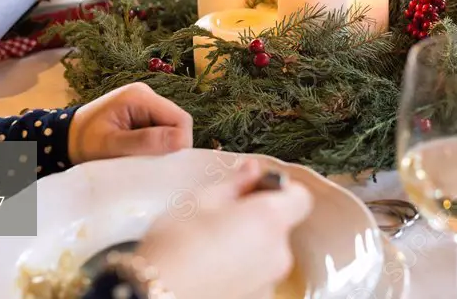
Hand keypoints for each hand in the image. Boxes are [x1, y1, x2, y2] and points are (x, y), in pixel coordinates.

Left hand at [68, 83, 191, 162]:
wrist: (65, 138)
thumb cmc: (85, 142)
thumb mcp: (113, 145)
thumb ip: (146, 142)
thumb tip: (182, 142)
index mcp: (140, 96)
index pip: (180, 118)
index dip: (180, 142)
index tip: (167, 164)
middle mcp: (147, 95)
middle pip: (177, 123)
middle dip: (170, 145)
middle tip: (152, 164)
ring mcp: (145, 104)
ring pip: (170, 128)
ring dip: (161, 146)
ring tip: (142, 159)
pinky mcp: (142, 114)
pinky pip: (160, 130)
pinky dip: (155, 145)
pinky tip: (140, 154)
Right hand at [137, 160, 312, 298]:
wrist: (157, 295)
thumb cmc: (175, 248)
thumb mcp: (201, 201)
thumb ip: (236, 183)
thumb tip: (252, 170)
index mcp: (270, 220)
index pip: (300, 197)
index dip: (279, 190)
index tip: (255, 188)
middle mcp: (278, 253)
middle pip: (279, 226)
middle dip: (256, 218)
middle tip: (221, 216)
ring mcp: (269, 281)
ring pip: (265, 252)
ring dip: (247, 245)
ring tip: (210, 245)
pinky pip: (254, 276)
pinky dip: (239, 269)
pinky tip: (211, 267)